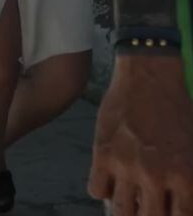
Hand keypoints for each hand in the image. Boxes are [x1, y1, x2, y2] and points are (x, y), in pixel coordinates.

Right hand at [88, 55, 192, 214]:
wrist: (149, 78)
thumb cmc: (177, 110)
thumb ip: (186, 178)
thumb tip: (177, 201)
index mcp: (185, 175)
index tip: (167, 210)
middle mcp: (155, 175)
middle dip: (149, 214)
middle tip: (147, 206)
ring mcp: (126, 166)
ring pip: (121, 212)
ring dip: (126, 208)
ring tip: (129, 199)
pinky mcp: (102, 154)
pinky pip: (96, 191)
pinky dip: (103, 190)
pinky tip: (111, 180)